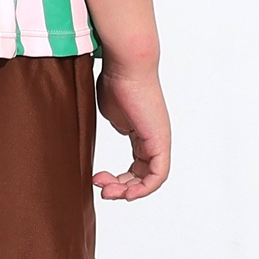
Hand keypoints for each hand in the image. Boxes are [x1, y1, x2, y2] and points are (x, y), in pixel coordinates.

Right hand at [92, 61, 170, 199]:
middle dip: (120, 187)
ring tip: (106, 190)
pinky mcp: (160, 141)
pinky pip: (158, 175)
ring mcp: (159, 140)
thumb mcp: (113, 111)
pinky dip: (143, 188)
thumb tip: (119, 130)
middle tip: (100, 187)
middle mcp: (154, 138)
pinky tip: (126, 192)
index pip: (136, 166)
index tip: (98, 178)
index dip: (119, 179)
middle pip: (141, 175)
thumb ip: (118, 125)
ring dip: (127, 190)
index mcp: (143, 132)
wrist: (126, 66)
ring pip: (149, 179)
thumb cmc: (117, 80)